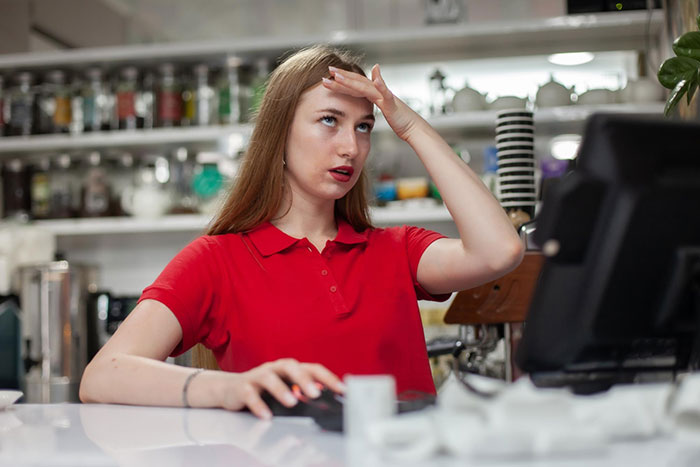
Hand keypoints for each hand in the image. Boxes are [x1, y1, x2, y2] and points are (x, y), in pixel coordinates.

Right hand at [217, 358, 344, 418]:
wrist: (231, 389)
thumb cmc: (264, 390)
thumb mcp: (286, 389)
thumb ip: (303, 393)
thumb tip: (326, 401)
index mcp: (290, 369)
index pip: (312, 368)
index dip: (328, 378)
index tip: (342, 390)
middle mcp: (275, 368)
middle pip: (291, 366)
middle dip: (304, 380)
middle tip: (316, 394)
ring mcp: (258, 376)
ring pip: (269, 377)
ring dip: (281, 390)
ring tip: (292, 403)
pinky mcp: (242, 388)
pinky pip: (250, 394)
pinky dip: (258, 405)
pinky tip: (266, 415)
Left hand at [324, 64, 424, 141]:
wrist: (413, 127)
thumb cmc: (398, 121)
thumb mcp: (382, 110)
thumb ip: (372, 102)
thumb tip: (364, 97)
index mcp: (373, 94)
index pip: (354, 85)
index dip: (341, 81)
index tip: (327, 77)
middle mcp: (378, 92)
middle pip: (357, 82)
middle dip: (342, 76)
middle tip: (328, 70)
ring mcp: (385, 96)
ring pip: (366, 86)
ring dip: (352, 80)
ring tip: (338, 75)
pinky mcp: (392, 103)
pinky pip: (386, 93)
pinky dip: (381, 84)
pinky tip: (375, 75)